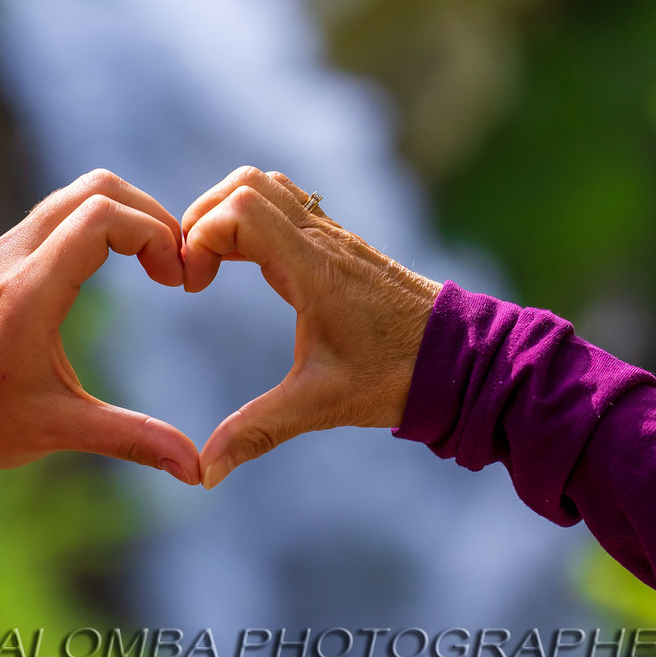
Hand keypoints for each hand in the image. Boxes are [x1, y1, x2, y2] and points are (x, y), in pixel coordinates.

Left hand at [0, 169, 200, 484]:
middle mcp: (13, 259)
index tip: (178, 283)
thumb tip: (197, 471)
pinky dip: (99, 224)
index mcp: (28, 294)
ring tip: (154, 266)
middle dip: (151, 216)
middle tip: (175, 268)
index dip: (155, 235)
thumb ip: (132, 440)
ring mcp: (2, 252)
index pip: (102, 217)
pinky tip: (117, 269)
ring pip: (76, 193)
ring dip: (126, 216)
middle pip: (97, 187)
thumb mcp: (56, 431)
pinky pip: (58, 214)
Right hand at [182, 166, 440, 487]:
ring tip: (214, 265)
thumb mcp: (319, 405)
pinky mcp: (342, 247)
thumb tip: (205, 472)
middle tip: (194, 269)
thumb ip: (256, 432)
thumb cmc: (396, 377)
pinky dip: (256, 222)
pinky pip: (290, 207)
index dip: (199, 239)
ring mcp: (334, 237)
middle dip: (204, 218)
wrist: (463, 360)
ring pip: (269, 187)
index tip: (193, 287)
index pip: (238, 210)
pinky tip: (251, 268)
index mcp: (312, 267)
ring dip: (229, 214)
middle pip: (246, 184)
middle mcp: (322, 240)